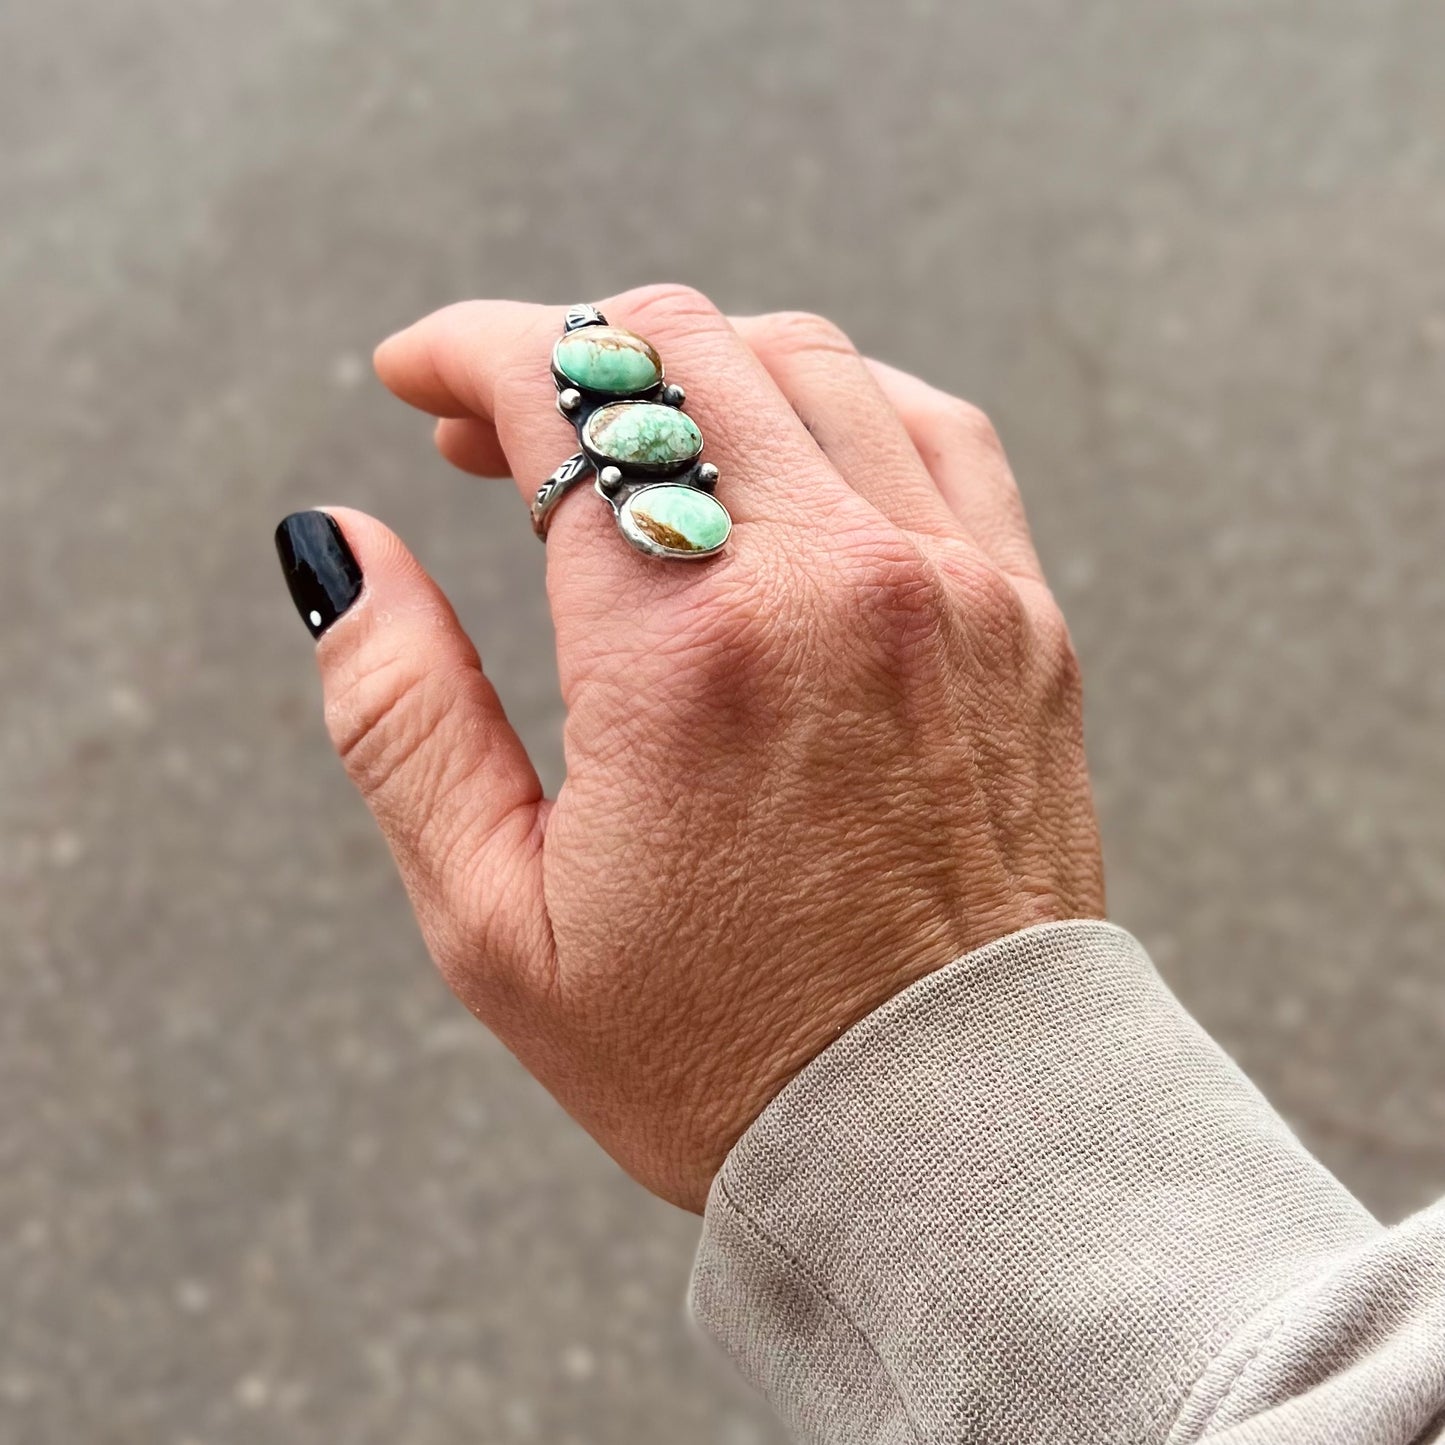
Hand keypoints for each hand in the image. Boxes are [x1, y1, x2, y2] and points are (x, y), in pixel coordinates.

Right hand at [279, 285, 1103, 1210]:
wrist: (953, 1135)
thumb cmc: (719, 1055)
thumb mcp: (498, 919)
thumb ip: (399, 711)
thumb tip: (338, 543)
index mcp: (686, 649)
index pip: (566, 387)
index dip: (468, 348)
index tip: (416, 374)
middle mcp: (837, 580)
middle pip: (684, 343)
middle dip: (567, 354)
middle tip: (502, 436)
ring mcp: (953, 587)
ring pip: (810, 363)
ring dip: (692, 369)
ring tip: (630, 454)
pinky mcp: (1024, 620)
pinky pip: (934, 430)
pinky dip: (836, 404)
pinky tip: (782, 459)